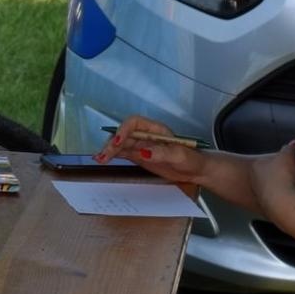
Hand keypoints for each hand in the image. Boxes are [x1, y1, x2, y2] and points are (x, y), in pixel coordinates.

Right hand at [94, 114, 208, 183]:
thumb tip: (143, 152)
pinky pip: (123, 153)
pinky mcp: (139, 156)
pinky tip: (103, 159)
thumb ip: (162, 153)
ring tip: (99, 159)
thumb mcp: (179, 156)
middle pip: (124, 133)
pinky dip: (112, 155)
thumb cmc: (191, 159)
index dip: (124, 130)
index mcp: (155, 129)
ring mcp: (141, 145)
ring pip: (120, 144)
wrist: (195, 170)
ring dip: (109, 150)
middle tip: (104, 156)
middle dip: (112, 143)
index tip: (117, 142)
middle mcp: (145, 135)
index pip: (134, 123)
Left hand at [250, 141, 294, 216]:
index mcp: (256, 166)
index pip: (272, 159)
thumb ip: (290, 148)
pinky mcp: (269, 207)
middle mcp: (255, 181)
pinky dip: (290, 195)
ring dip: (291, 182)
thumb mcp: (287, 156)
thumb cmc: (281, 177)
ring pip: (280, 185)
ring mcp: (261, 195)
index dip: (288, 159)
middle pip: (276, 172)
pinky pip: (282, 197)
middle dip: (291, 170)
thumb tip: (294, 143)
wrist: (281, 205)